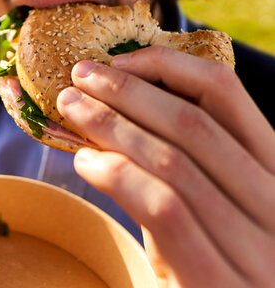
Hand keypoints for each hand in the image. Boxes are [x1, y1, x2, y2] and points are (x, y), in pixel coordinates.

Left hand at [57, 46, 274, 286]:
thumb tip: (115, 112)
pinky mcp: (219, 284)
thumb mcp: (201, 209)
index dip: (169, 67)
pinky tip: (84, 162)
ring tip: (71, 110)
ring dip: (112, 127)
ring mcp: (259, 252)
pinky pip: (166, 209)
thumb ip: (173, 165)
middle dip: (127, 93)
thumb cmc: (203, 265)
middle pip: (195, 125)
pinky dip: (119, 176)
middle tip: (79, 77)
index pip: (228, 96)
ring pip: (174, 162)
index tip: (119, 60)